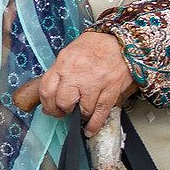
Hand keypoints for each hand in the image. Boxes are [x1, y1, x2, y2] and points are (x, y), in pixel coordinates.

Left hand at [9, 30, 133, 133]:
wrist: (122, 40)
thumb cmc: (96, 46)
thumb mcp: (70, 54)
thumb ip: (59, 75)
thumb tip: (49, 100)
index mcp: (64, 62)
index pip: (47, 89)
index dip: (47, 104)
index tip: (50, 109)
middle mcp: (78, 72)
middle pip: (62, 102)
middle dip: (62, 111)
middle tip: (66, 111)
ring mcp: (95, 82)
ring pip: (82, 110)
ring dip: (80, 115)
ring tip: (81, 113)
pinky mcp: (111, 89)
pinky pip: (100, 113)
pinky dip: (94, 125)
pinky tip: (89, 129)